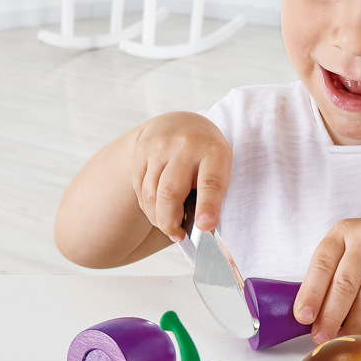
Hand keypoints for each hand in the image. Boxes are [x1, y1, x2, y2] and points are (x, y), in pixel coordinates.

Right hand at [128, 112, 230, 242]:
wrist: (180, 124)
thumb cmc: (206, 154)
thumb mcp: (220, 167)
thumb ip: (213, 194)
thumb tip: (202, 229)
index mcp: (213, 151)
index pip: (210, 183)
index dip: (208, 207)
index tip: (205, 228)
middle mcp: (184, 146)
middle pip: (170, 193)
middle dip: (170, 222)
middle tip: (177, 235)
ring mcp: (159, 148)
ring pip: (151, 194)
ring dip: (158, 217)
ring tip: (169, 225)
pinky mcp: (140, 153)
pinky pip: (139, 189)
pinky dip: (148, 206)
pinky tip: (157, 209)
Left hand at [294, 215, 360, 343]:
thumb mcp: (351, 248)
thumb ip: (332, 274)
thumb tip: (314, 316)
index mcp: (344, 232)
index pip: (322, 265)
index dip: (311, 293)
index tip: (303, 318)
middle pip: (345, 284)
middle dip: (330, 317)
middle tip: (322, 336)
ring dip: (355, 323)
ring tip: (347, 337)